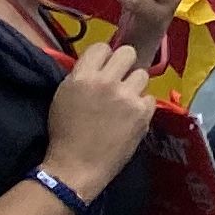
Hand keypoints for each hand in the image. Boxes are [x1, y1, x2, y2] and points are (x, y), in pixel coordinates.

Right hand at [43, 38, 155, 198]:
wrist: (76, 168)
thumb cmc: (65, 134)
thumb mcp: (64, 97)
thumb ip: (82, 76)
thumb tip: (102, 63)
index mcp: (82, 77)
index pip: (101, 46)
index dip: (104, 57)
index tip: (104, 68)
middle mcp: (106, 82)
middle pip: (128, 52)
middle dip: (124, 65)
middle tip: (119, 80)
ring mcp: (127, 96)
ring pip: (142, 74)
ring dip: (134, 86)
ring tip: (124, 102)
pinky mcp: (142, 112)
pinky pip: (150, 97)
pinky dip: (142, 106)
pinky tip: (131, 118)